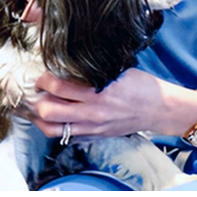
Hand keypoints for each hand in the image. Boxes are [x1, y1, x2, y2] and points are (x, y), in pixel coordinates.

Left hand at [31, 69, 177, 140]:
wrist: (158, 110)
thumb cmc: (140, 86)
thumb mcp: (117, 70)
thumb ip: (93, 70)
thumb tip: (69, 60)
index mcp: (98, 92)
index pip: (59, 87)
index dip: (44, 80)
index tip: (42, 75)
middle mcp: (92, 112)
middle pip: (49, 112)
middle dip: (38, 100)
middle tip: (37, 91)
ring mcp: (92, 127)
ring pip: (53, 129)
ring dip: (41, 118)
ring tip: (39, 107)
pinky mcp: (95, 136)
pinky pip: (67, 136)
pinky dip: (56, 128)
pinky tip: (55, 119)